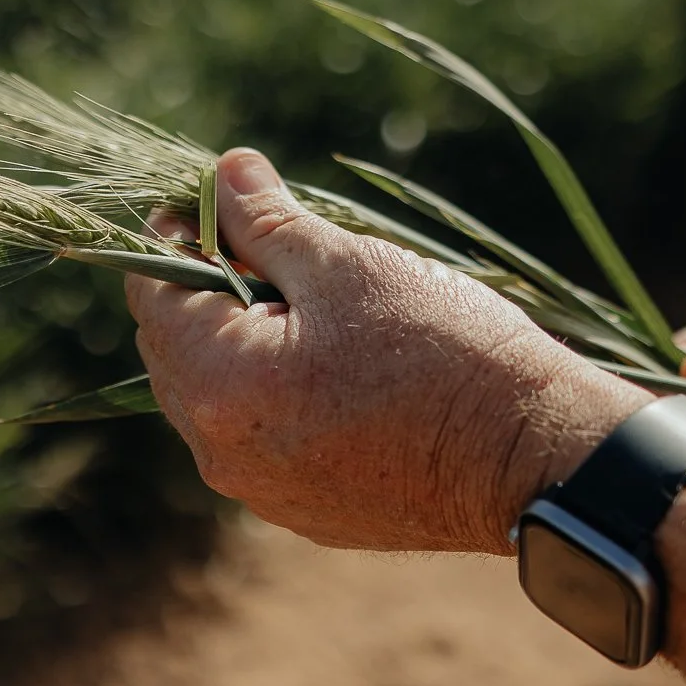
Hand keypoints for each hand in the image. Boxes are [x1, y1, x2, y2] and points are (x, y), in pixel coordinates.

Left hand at [125, 148, 651, 554]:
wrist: (535, 457)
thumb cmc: (443, 351)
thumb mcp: (347, 266)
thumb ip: (266, 221)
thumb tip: (219, 174)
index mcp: (218, 385)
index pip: (150, 292)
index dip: (177, 236)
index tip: (220, 202)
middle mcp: (221, 452)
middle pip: (174, 347)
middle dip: (209, 288)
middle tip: (276, 247)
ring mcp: (260, 491)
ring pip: (216, 395)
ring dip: (242, 341)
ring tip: (315, 305)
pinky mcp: (304, 511)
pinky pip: (259, 438)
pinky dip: (276, 393)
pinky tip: (338, 365)